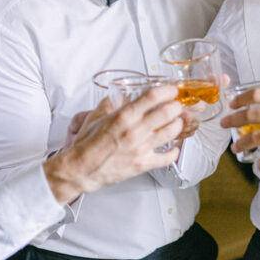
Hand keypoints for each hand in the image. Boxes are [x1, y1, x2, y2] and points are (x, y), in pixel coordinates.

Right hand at [44, 86, 183, 202]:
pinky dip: (174, 152)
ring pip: (171, 132)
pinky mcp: (143, 163)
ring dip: (178, 124)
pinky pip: (167, 158)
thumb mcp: (95, 117)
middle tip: (176, 106)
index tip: (171, 90)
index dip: (167, 91)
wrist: (81, 169)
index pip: (152, 97)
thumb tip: (116, 97)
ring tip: (176, 122)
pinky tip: (174, 148)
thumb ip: (109, 104)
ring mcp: (141, 148)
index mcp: (124, 116)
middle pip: (168, 112)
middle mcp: (134, 131)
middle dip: (176, 107)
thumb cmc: (87, 145)